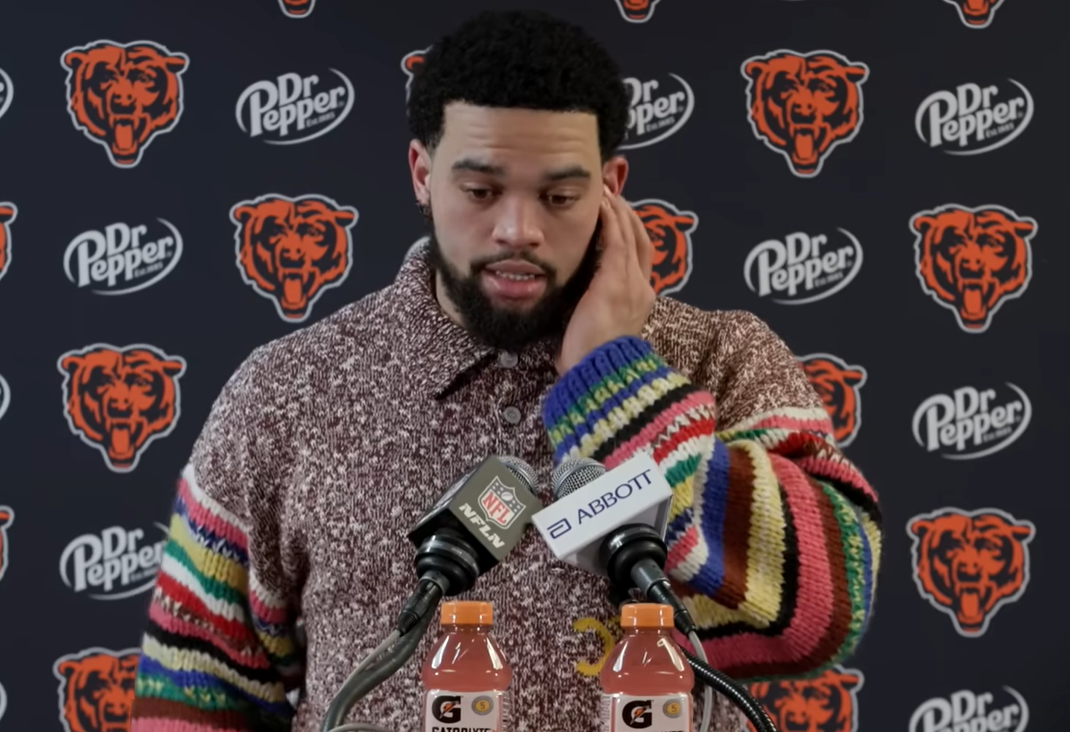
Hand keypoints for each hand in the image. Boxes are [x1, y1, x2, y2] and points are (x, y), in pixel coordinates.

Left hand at [556, 184, 655, 374]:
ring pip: (631, 234)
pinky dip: (610, 218)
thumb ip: (593, 310)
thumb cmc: (592, 361)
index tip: (616, 217)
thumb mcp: (596, 330)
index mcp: (639, 301)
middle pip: (641, 239)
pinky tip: (601, 204)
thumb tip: (576, 303)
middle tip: (613, 195)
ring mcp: (632, 282)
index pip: (639, 258)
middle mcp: (642, 288)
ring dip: (619, 210)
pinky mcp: (615, 279)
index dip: (630, 234)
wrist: (599, 375)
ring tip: (606, 192)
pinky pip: (616, 239)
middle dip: (628, 215)